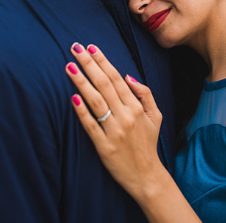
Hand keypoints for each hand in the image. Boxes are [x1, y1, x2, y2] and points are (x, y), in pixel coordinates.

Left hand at [66, 43, 164, 198]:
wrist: (147, 176)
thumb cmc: (148, 144)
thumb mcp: (156, 116)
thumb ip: (145, 94)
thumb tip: (128, 76)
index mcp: (137, 107)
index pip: (117, 78)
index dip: (103, 61)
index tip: (91, 47)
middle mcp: (126, 116)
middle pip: (104, 85)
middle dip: (89, 64)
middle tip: (75, 48)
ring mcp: (114, 131)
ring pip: (96, 101)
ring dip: (81, 82)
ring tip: (69, 66)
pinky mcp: (104, 147)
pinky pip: (90, 125)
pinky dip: (81, 111)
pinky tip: (72, 97)